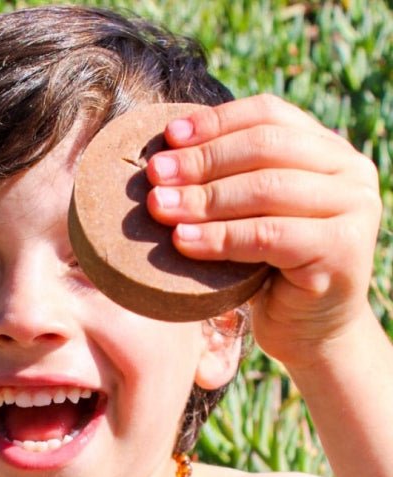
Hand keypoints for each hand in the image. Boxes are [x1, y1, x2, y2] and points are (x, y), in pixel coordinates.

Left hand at [145, 94, 382, 368]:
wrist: (309, 332)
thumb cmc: (269, 272)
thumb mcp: (250, 217)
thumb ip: (231, 182)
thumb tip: (164, 156)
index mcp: (328, 150)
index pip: (270, 114)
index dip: (216, 122)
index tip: (168, 136)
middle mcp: (349, 171)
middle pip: (266, 147)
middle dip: (202, 160)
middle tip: (154, 175)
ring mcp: (352, 209)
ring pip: (266, 189)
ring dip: (204, 198)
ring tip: (159, 207)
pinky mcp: (342, 251)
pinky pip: (268, 235)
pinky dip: (220, 237)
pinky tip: (183, 242)